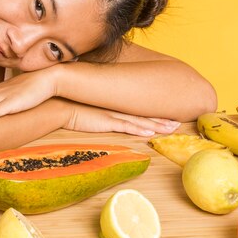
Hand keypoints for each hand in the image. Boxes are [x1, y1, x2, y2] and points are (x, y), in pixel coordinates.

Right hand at [64, 102, 180, 136]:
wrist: (60, 105)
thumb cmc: (72, 106)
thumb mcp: (90, 108)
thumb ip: (99, 111)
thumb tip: (103, 114)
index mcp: (115, 105)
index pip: (139, 109)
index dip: (154, 113)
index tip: (168, 116)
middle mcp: (117, 108)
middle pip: (144, 114)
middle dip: (162, 119)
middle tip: (178, 123)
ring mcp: (112, 114)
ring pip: (140, 120)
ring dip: (157, 125)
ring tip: (172, 129)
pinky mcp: (106, 121)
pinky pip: (126, 126)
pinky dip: (140, 129)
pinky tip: (151, 133)